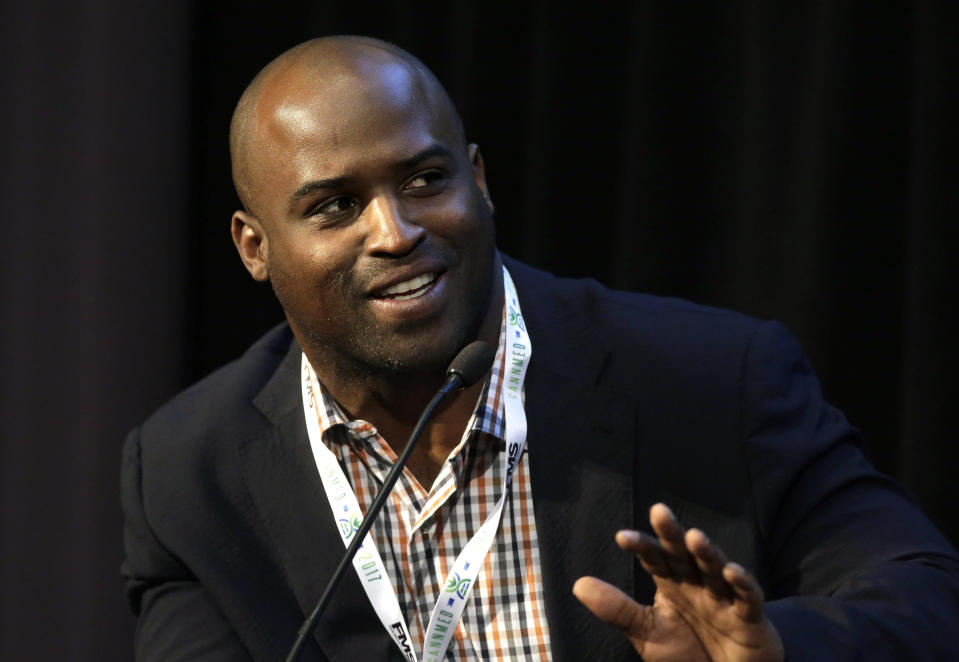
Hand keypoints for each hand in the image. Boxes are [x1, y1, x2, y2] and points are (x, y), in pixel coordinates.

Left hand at [573, 503, 783, 661]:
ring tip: (694, 537)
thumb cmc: (686, 653)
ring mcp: (723, 597)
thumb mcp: (647, 633)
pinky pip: (747, 596)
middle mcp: (696, 583)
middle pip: (684, 553)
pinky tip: (731, 571)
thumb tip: (578, 583)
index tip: (622, 538)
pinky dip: (742, 583)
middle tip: (659, 511)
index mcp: (672, 583)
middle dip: (672, 533)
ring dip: (705, 552)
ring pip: (714, 567)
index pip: (655, 558)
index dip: (642, 546)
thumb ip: (617, 609)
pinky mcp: (750, 616)